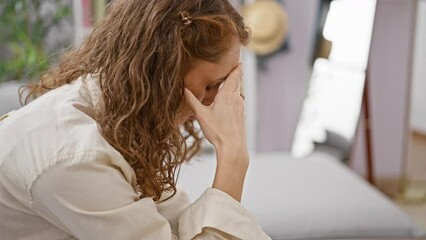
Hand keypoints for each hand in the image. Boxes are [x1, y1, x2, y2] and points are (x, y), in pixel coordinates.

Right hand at [184, 64, 247, 201]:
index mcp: (227, 95)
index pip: (234, 76)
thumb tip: (182, 89)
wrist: (233, 147)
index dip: (236, 68)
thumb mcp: (201, 115)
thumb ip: (192, 101)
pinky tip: (230, 102)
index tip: (239, 61)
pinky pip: (239, 101)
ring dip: (236, 86)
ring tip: (231, 83)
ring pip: (239, 92)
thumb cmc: (217, 131)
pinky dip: (235, 97)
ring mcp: (241, 108)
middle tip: (236, 67)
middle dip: (236, 75)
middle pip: (238, 82)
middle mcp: (236, 99)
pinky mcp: (242, 116)